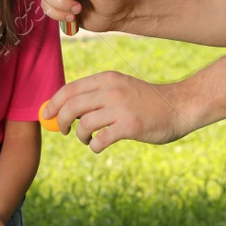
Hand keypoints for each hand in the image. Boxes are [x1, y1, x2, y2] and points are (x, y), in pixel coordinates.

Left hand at [41, 71, 194, 153]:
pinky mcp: (129, 126)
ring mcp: (121, 108)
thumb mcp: (120, 88)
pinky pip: (100, 139)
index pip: (70, 89)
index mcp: (107, 79)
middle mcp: (111, 90)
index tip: (46, 115)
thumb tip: (65, 108)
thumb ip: (97, 94)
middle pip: (71, 106)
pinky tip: (99, 146)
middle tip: (64, 131)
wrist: (179, 107)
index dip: (53, 103)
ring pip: (83, 124)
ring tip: (88, 140)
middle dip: (60, 121)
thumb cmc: (146, 101)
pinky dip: (94, 146)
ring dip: (80, 136)